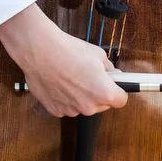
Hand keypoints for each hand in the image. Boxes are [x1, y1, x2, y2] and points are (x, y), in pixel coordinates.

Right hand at [0, 5, 128, 116]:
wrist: (40, 50)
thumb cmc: (67, 50)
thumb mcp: (98, 54)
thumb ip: (109, 69)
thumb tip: (112, 75)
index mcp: (104, 93)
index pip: (121, 100)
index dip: (118, 90)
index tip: (114, 86)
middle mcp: (89, 106)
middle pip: (101, 105)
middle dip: (98, 93)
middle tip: (88, 77)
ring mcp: (71, 110)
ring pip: (82, 106)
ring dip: (80, 96)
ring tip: (70, 77)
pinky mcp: (55, 110)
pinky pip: (66, 106)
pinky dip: (64, 98)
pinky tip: (59, 83)